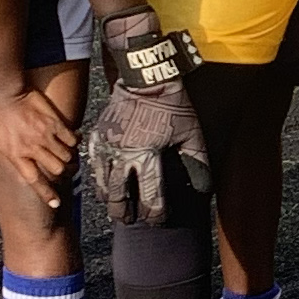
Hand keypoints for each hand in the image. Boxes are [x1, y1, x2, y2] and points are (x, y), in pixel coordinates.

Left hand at [0, 79, 79, 218]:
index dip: (46, 194)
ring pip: (65, 155)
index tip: (55, 203)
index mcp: (16, 155)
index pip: (34, 180)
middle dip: (61, 171)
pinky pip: (70, 138)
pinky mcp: (54, 123)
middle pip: (56, 169)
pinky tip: (71, 139)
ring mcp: (45, 135)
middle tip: (62, 167)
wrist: (6, 91)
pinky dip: (73, 141)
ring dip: (67, 157)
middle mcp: (32, 148)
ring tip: (66, 154)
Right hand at [89, 7, 211, 226]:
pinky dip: (98, 178)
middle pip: (119, 195)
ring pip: (103, 182)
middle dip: (124, 212)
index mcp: (148, 155)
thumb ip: (197, 162)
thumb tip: (204, 188)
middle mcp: (123, 154)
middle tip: (130, 220)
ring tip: (116, 208)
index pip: (150, 195)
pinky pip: (94, 163)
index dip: (155, 212)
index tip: (158, 219)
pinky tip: (103, 185)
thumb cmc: (172, 105)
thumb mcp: (191, 133)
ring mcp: (108, 145)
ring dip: (109, 198)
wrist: (146, 77)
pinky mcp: (99, 136)